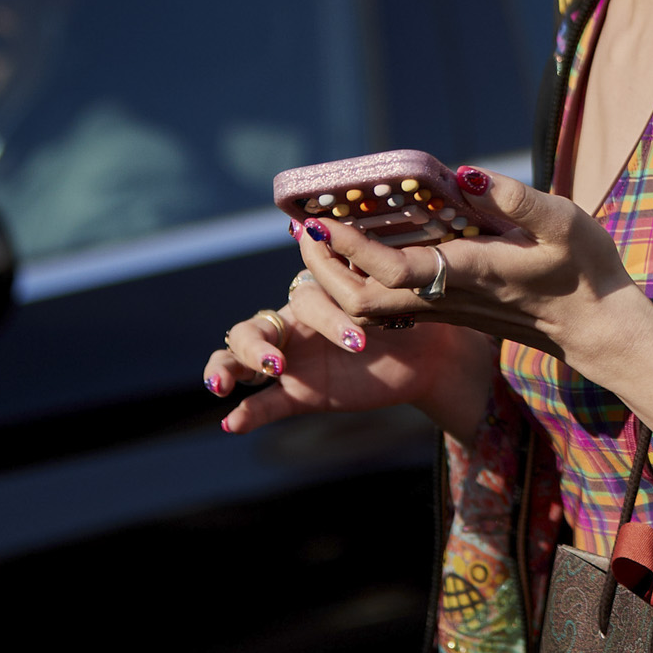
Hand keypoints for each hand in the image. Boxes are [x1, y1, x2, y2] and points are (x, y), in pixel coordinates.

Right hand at [205, 258, 493, 442]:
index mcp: (314, 294)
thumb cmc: (410, 310)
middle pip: (251, 328)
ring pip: (239, 359)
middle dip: (253, 345)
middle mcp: (294, 324)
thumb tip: (342, 229)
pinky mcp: (299, 393)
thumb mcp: (391, 289)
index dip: (317, 313)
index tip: (354, 337)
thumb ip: (364, 263)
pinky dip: (245, 414)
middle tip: (278, 364)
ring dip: (230, 367)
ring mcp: (291, 360)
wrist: (428, 354)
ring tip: (223, 386)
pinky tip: (232, 423)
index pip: (298, 298)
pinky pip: (265, 403)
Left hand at [290, 174, 652, 466]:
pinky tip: (363, 251)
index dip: (351, 249)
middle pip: (364, 302)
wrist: (599, 329)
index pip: (392, 271)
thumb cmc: (587, 273)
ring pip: (373, 308)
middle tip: (308, 229)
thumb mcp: (564, 222)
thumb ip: (514, 198)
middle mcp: (451, 299)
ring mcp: (449, 310)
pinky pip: (393, 304)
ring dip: (340, 276)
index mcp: (471, 276)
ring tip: (324, 236)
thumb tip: (461, 173)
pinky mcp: (454, 311)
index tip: (323, 220)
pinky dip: (365, 279)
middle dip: (327, 269)